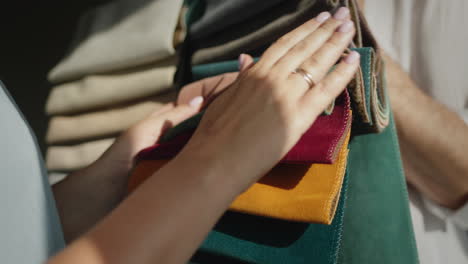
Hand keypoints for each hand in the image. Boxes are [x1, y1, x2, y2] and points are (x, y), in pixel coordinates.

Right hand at [178, 9, 359, 190]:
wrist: (214, 160)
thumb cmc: (214, 135)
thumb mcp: (225, 98)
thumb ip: (241, 78)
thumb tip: (246, 59)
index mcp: (253, 73)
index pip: (285, 44)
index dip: (304, 30)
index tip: (319, 18)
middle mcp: (271, 78)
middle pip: (304, 47)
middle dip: (325, 29)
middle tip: (342, 14)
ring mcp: (285, 95)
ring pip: (316, 62)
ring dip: (336, 41)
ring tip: (349, 26)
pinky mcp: (297, 116)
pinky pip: (326, 89)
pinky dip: (342, 73)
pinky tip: (354, 58)